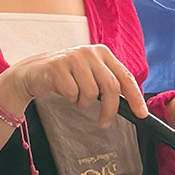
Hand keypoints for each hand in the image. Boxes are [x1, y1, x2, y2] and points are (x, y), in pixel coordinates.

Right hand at [2, 44, 148, 128]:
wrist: (32, 72)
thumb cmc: (66, 76)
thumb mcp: (90, 73)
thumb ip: (108, 81)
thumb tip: (132, 103)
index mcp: (102, 52)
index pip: (125, 76)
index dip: (135, 97)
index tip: (141, 114)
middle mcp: (90, 52)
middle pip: (111, 87)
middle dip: (109, 109)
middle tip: (104, 123)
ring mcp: (73, 58)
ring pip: (91, 93)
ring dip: (83, 103)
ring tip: (74, 96)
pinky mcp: (57, 67)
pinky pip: (72, 94)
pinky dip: (70, 99)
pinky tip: (62, 91)